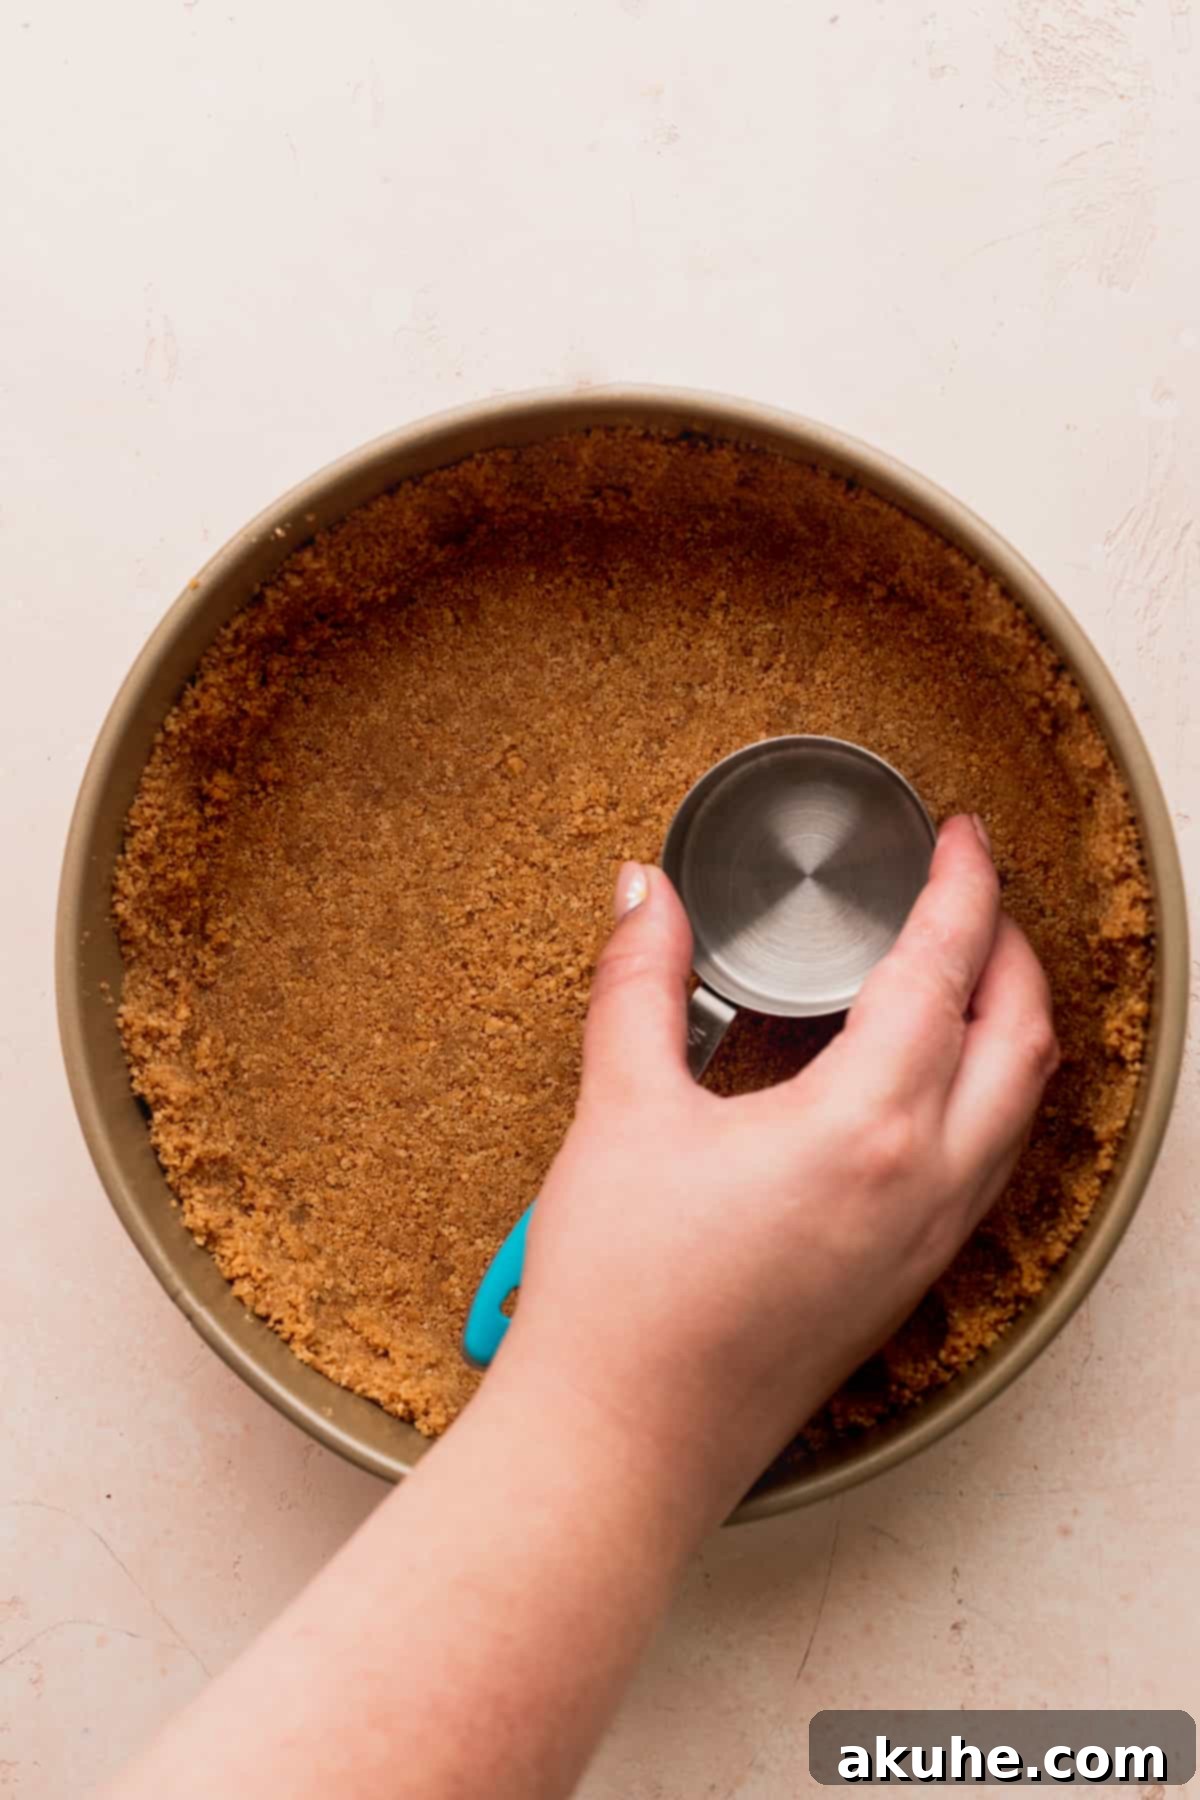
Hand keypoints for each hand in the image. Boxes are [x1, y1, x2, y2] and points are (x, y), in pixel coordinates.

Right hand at [504, 816, 1058, 1522]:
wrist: (622, 1445)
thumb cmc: (623, 1294)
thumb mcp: (621, 1110)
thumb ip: (640, 982)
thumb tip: (641, 894)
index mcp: (867, 1127)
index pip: (945, 972)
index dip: (963, 888)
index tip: (960, 836)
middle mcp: (924, 1186)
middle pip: (1019, 1039)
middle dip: (1010, 950)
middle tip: (971, 892)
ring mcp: (925, 1245)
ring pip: (1016, 1109)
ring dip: (1008, 1025)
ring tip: (960, 973)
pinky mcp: (903, 1286)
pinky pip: (985, 1166)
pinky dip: (983, 1096)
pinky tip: (920, 1085)